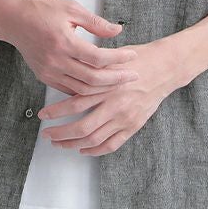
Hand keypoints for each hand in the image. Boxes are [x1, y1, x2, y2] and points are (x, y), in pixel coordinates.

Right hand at [0, 0, 139, 95]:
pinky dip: (86, 90)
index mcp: (64, 42)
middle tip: (133, 76)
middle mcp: (56, 61)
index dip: (118, 59)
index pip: (98, 57)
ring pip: (82, 89)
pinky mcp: (44, 76)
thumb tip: (117, 31)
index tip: (132, 56)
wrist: (13, 20)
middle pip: (93, 79)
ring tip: (119, 81)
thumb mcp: (71, 9)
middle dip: (116, 79)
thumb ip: (96, 23)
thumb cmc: (41, 10)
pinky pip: (69, 90)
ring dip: (103, 88)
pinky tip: (99, 84)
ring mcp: (49, 71)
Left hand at [37, 39, 183, 155]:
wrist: (165, 67)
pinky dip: (95, 150)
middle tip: (47, 134)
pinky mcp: (133, 125)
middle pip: (81, 127)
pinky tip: (83, 150)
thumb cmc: (137, 58)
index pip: (75, 103)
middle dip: (60, 134)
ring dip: (73, 144)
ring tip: (60, 143)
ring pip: (94, 139)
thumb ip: (91, 68)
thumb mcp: (111, 58)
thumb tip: (68, 74)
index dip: (56, 112)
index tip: (42, 115)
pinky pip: (111, 144)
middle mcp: (114, 103)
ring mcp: (124, 117)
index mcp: (106, 85)